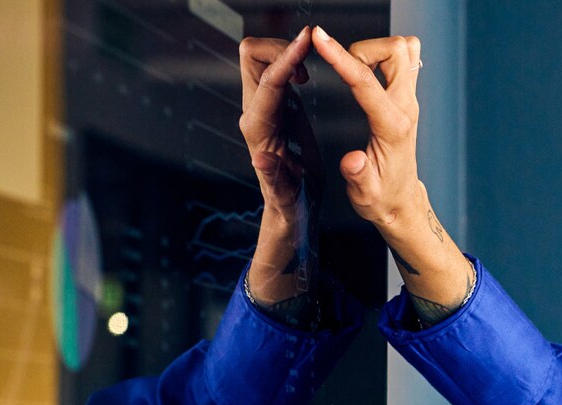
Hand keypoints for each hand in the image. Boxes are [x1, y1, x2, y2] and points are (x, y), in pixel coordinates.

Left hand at [238, 28, 318, 302]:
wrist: (290, 209)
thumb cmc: (292, 206)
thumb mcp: (288, 197)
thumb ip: (274, 177)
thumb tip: (258, 157)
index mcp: (259, 131)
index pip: (270, 81)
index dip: (288, 56)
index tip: (308, 39)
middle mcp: (254, 113)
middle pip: (252, 56)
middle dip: (280, 46)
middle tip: (309, 56)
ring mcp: (261, 107)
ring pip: (260, 58)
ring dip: (284, 52)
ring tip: (308, 69)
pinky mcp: (272, 105)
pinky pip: (274, 69)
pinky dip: (289, 61)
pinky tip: (305, 76)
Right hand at [308, 27, 472, 307]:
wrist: (401, 202)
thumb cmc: (380, 198)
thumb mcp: (364, 196)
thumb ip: (358, 176)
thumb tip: (352, 161)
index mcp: (392, 127)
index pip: (366, 83)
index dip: (340, 58)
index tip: (319, 39)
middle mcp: (405, 108)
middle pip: (397, 52)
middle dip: (364, 48)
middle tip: (341, 66)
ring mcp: (408, 100)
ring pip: (405, 50)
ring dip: (375, 49)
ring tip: (353, 68)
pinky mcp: (406, 97)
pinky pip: (403, 59)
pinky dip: (382, 55)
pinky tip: (364, 71)